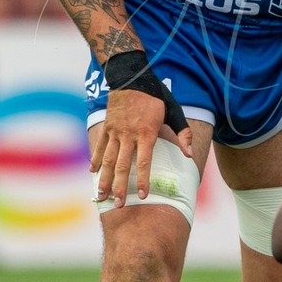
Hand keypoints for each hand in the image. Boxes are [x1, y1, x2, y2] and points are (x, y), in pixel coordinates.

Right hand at [93, 87, 194, 208]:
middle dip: (120, 187)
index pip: (145, 162)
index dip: (144, 180)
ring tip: (101, 196)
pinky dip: (96, 160)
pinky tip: (92, 173)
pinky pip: (100, 146)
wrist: (131, 76)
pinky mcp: (107, 127)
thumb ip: (183, 134)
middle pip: (123, 166)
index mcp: (146, 133)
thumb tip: (189, 155)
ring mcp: (115, 132)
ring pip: (108, 159)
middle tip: (119, 205)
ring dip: (104, 179)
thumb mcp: (174, 112)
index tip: (143, 196)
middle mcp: (129, 135)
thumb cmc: (156, 96)